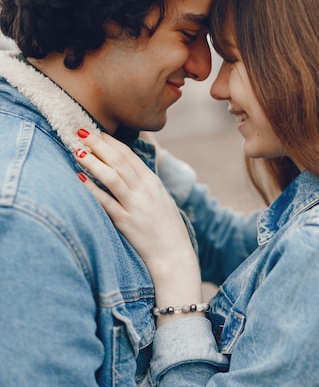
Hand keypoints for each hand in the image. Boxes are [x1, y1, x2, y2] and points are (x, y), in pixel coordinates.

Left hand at [75, 130, 202, 313]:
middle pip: (119, 161)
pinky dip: (92, 188)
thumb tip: (131, 171)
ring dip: (93, 161)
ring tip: (77, 150)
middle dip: (99, 144)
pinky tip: (79, 178)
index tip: (96, 131)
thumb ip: (146, 184)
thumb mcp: (161, 200)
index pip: (129, 156)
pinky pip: (106, 202)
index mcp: (153, 183)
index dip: (111, 142)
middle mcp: (145, 190)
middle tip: (81, 130)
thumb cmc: (167, 229)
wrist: (174, 255)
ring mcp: (136, 205)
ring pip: (112, 176)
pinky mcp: (126, 222)